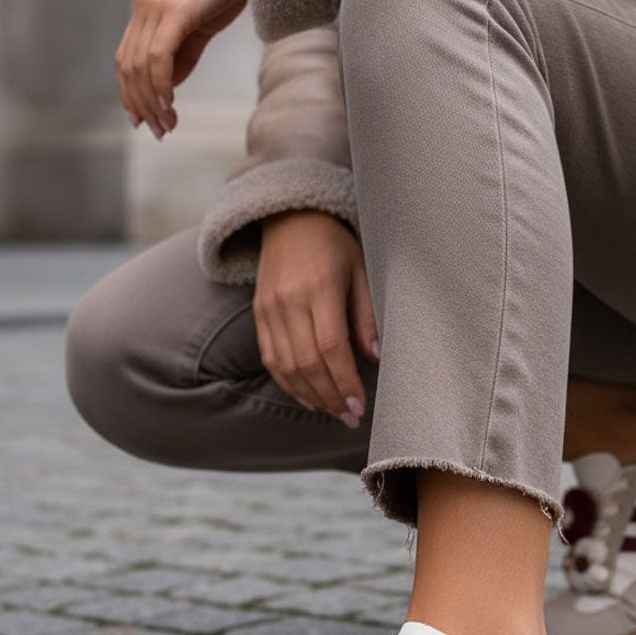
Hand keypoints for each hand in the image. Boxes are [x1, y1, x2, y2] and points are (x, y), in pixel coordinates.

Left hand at [115, 0, 246, 138]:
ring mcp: (156, 6)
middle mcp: (144, 6)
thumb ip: (181, 54)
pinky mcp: (175, 10)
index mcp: (147, 9)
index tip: (142, 120)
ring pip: (141, 65)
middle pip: (129, 66)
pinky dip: (160, 83)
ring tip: (167, 124)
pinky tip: (169, 103)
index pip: (126, 59)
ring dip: (152, 101)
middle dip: (141, 104)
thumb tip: (166, 87)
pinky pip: (159, 55)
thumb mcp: (202, 26)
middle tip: (159, 131)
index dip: (129, 93)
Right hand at [254, 209, 379, 425]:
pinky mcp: (259, 314)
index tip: (360, 404)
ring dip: (311, 395)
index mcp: (319, 287)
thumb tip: (376, 358)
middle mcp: (289, 300)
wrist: (291, 218)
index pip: (330, 346)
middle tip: (350, 416)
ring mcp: (269, 308)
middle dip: (330, 396)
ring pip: (286, 366)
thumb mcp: (362, 269)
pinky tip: (308, 397)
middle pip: (307, 362)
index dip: (345, 381)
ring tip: (334, 411)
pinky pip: (270, 358)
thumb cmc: (335, 244)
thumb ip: (367, 315)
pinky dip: (288, 383)